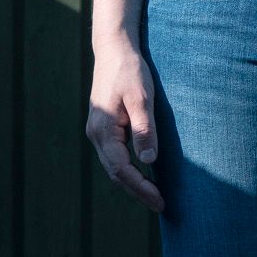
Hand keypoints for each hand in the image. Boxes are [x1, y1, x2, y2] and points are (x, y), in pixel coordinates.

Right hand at [85, 40, 164, 212]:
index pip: (122, 170)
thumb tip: (149, 160)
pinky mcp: (103, 127)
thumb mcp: (141, 97)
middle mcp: (96, 135)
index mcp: (103, 130)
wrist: (113, 50)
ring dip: (132, 184)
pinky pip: (114, 157)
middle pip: (116, 174)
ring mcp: (98, 132)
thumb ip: (144, 128)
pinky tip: (142, 175)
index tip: (160, 201)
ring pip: (113, 167)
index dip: (141, 188)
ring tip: (154, 197)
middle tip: (161, 206)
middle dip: (137, 192)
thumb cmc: (129, 70)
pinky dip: (128, 171)